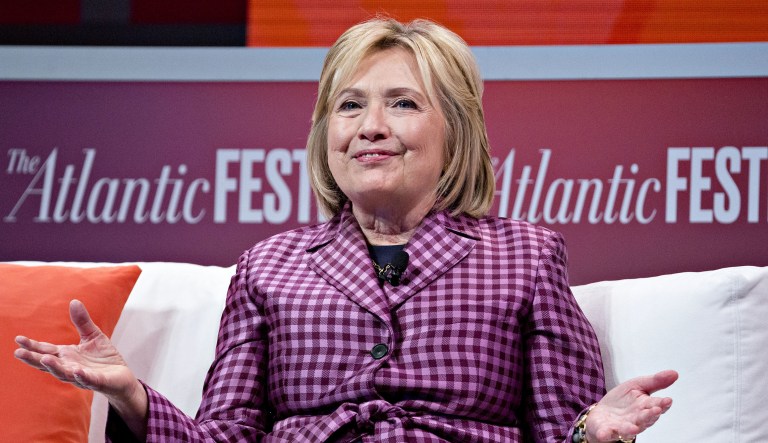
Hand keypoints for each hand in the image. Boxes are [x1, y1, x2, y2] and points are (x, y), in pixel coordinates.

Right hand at [14, 300, 147, 436]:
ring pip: (64, 374)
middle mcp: (70, 367)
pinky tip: (76, 371)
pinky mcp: (98, 382)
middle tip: (19, 353)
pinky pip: (88, 380)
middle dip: (34, 359)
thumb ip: (82, 321)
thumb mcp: (93, 335)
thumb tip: (74, 301)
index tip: (18, 340)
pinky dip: (81, 376)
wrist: (122, 376)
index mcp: (67, 356)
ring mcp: (82, 376)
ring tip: (44, 359)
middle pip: (48, 364)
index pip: (46, 350)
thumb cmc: (104, 357)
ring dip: (54, 367)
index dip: (32, 346)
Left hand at [586, 370, 677, 441]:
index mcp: (645, 407)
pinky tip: (605, 434)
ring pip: (629, 429)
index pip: (657, 406)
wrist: (602, 413)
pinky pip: (607, 433)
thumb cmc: (623, 401)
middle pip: (645, 419)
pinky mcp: (607, 430)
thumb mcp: (637, 385)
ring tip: (634, 428)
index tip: (667, 400)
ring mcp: (622, 427)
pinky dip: (606, 434)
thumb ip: (655, 381)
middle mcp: (637, 420)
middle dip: (650, 415)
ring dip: (631, 429)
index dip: (663, 404)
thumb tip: (674, 373)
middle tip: (656, 410)